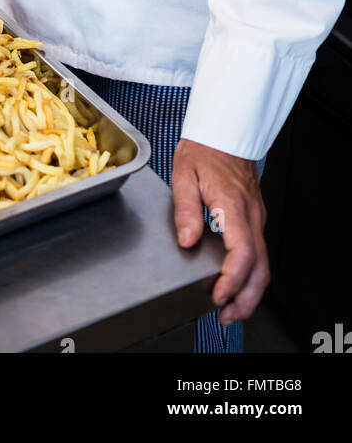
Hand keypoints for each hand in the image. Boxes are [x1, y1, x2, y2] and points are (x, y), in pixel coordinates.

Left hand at [172, 138, 268, 325]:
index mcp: (233, 206)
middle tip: (225, 315)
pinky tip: (234, 283)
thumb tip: (187, 240)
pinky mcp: (253, 219)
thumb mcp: (184, 174)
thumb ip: (185, 209)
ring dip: (249, 291)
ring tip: (229, 308)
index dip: (231, 280)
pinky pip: (259, 253)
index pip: (242, 253)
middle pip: (260, 268)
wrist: (226, 132)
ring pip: (263, 264)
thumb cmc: (205, 149)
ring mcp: (255, 218)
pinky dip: (250, 276)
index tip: (217, 294)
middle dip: (245, 299)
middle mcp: (250, 216)